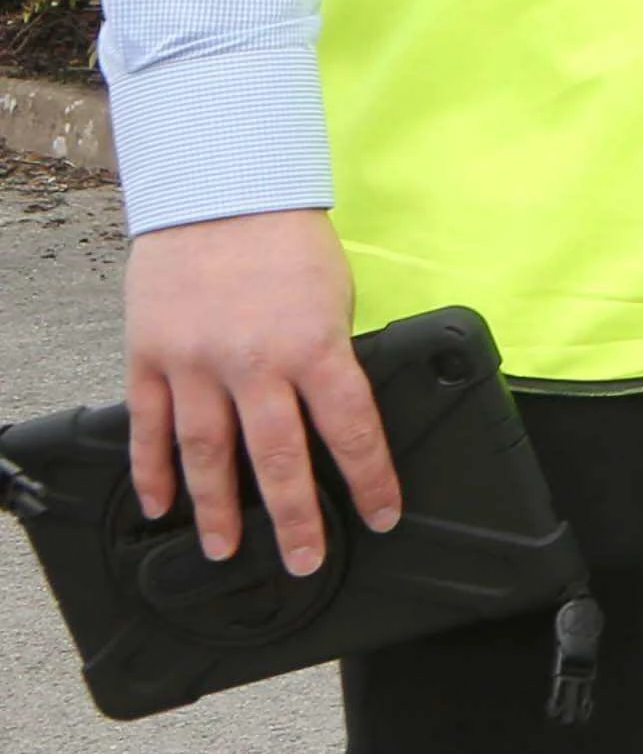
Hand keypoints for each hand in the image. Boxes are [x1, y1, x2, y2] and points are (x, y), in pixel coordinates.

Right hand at [123, 209, 399, 575]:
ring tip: (224, 549)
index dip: (370, 480)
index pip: (352, 429)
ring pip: (207, 454)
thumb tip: (332, 413)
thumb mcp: (336, 297)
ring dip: (216, 508)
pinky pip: (149, 426)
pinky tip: (160, 504)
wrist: (220, 193)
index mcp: (316, 345)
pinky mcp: (151, 356)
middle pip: (278, 458)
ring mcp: (196, 363)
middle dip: (294, 518)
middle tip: (303, 560)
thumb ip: (329, 357)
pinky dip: (153, 470)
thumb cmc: (288, 242)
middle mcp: (255, 362)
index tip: (380, 515)